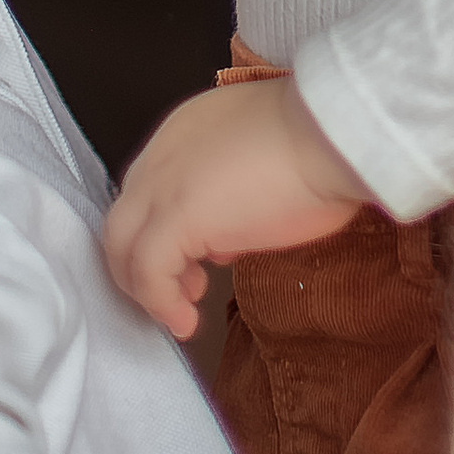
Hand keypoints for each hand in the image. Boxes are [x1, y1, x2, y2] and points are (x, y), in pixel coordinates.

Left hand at [103, 76, 374, 339]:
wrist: (332, 135)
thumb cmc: (321, 145)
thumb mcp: (264, 162)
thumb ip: (232, 192)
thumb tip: (223, 237)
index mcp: (186, 131)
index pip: (150, 188)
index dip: (166, 228)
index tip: (201, 257)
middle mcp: (162, 153)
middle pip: (126, 216)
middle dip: (146, 260)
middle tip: (186, 289)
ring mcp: (162, 184)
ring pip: (121, 244)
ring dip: (146, 286)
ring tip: (182, 313)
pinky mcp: (174, 218)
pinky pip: (147, 271)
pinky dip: (160, 302)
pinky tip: (187, 321)